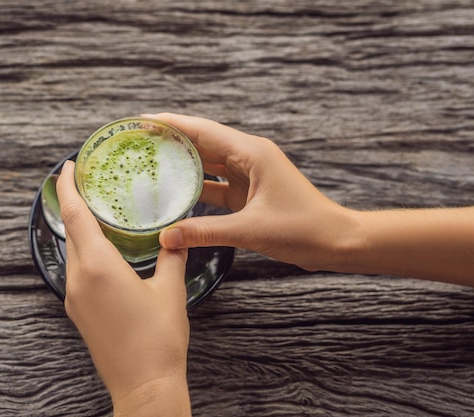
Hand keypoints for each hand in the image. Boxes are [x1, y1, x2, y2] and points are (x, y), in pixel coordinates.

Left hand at [56, 161, 191, 416]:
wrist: (144, 387)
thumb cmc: (158, 341)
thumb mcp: (170, 291)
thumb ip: (172, 256)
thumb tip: (175, 235)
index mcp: (99, 267)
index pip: (75, 215)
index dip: (68, 187)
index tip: (68, 167)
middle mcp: (79, 279)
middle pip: (70, 230)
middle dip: (73, 203)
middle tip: (88, 183)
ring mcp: (74, 298)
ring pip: (72, 251)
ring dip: (79, 229)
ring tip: (98, 212)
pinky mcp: (78, 312)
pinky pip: (76, 271)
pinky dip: (84, 252)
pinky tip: (102, 250)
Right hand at [153, 112, 352, 271]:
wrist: (335, 242)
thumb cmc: (303, 229)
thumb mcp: (250, 229)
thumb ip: (206, 232)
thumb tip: (167, 238)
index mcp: (252, 153)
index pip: (203, 130)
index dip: (172, 124)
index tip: (144, 120)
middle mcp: (249, 157)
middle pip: (203, 142)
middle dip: (172, 140)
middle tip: (139, 141)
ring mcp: (249, 175)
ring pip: (208, 163)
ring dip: (182, 163)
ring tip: (150, 163)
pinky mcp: (248, 193)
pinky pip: (215, 185)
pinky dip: (196, 187)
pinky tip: (175, 193)